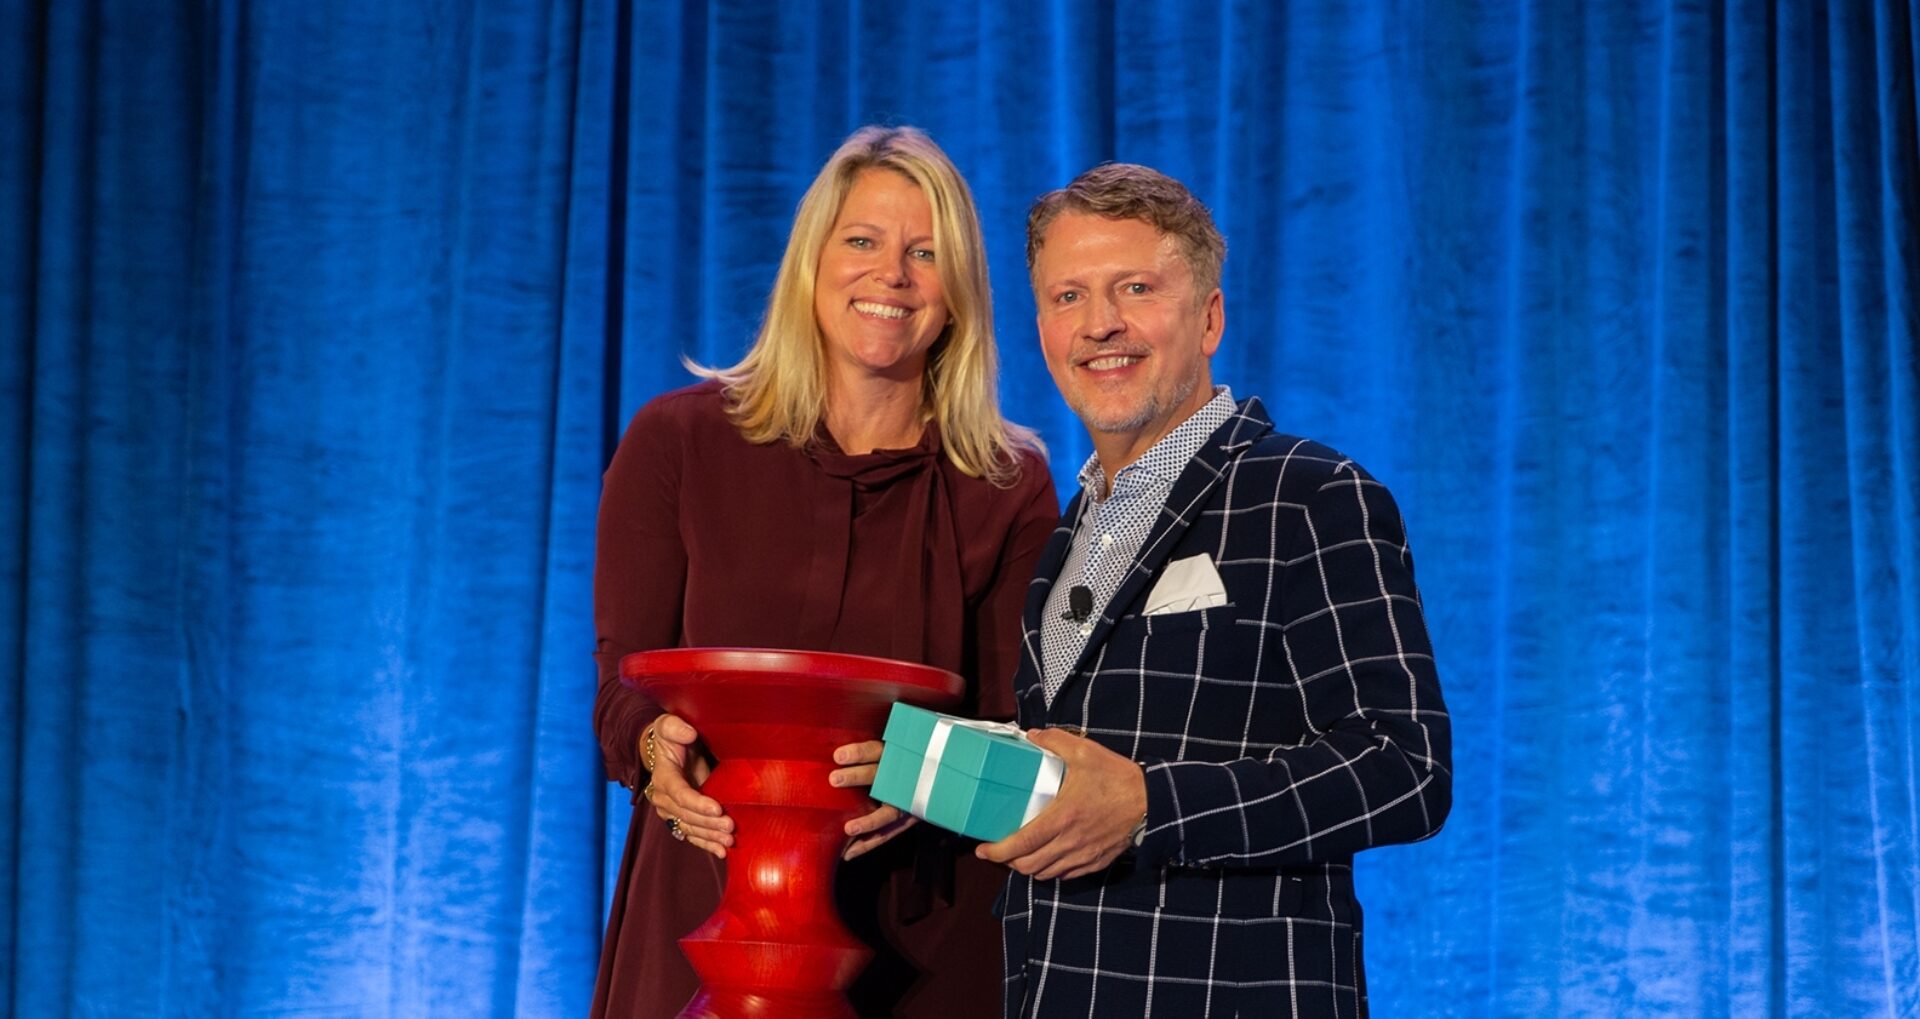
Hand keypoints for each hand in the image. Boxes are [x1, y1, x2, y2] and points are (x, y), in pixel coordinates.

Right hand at [643, 713, 731, 857]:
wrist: (666, 751)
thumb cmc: (671, 737)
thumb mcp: (669, 725)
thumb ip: (676, 728)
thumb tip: (689, 732)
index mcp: (663, 777)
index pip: (679, 794)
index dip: (697, 803)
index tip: (717, 807)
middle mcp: (663, 798)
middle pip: (686, 815)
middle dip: (708, 823)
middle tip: (730, 826)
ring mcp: (671, 811)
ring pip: (689, 828)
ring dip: (709, 836)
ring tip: (729, 841)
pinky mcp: (680, 818)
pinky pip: (691, 835)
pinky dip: (706, 844)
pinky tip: (721, 852)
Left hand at [831, 739, 916, 859]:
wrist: (935, 783)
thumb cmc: (899, 764)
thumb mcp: (888, 753)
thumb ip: (865, 754)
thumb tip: (833, 752)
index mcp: (895, 755)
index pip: (876, 751)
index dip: (859, 753)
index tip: (838, 756)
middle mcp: (903, 778)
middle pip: (881, 776)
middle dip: (857, 777)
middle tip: (834, 780)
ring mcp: (907, 801)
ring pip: (888, 812)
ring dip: (868, 822)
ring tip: (848, 830)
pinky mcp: (907, 820)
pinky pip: (887, 834)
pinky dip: (868, 844)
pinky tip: (848, 853)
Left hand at [975, 727, 1145, 880]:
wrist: (1153, 803)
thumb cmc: (1118, 778)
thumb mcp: (1085, 752)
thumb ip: (1055, 741)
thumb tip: (1032, 735)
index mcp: (1062, 818)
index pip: (1021, 844)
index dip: (997, 851)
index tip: (983, 849)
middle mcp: (1069, 843)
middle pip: (1028, 865)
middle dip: (1009, 861)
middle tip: (1000, 850)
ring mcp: (1083, 856)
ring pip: (1045, 873)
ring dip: (1028, 867)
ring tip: (1021, 854)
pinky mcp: (1096, 862)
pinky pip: (1066, 875)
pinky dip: (1051, 870)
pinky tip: (1048, 857)